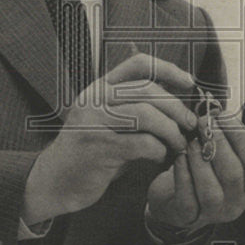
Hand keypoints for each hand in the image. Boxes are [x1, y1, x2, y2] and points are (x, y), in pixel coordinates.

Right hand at [22, 53, 198, 224]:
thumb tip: (178, 100)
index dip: (168, 69)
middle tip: (190, 124)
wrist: (54, 180)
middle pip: (147, 90)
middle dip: (177, 107)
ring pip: (146, 115)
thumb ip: (136, 107)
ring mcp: (94, 122)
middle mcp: (95, 99)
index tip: (189, 82)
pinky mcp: (99, 148)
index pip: (138, 64)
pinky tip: (160, 158)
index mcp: (100, 88)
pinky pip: (141, 144)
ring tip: (178, 144)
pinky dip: (159, 151)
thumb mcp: (109, 121)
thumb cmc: (91, 151)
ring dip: (171, 131)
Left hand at [146, 111, 244, 229]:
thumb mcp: (218, 155)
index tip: (223, 115)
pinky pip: (187, 199)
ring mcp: (213, 214)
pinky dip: (183, 176)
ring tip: (191, 142)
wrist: (174, 198)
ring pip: (211, 190)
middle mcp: (236, 204)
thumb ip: (223, 136)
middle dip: (219, 144)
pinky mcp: (189, 217)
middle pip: (233, 174)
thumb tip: (216, 110)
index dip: (240, 136)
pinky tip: (179, 158)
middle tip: (204, 123)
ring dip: (200, 161)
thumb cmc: (201, 170)